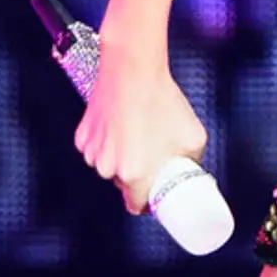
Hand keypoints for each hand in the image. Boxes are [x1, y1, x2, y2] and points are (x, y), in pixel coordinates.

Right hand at [75, 41, 209, 211]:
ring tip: (138, 134)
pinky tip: (122, 124)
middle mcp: (108, 168)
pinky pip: (97, 149)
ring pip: (109, 166)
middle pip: (124, 184)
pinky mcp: (82, 135)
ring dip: (122, 158)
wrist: (132, 70)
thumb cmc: (160, 101)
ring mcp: (92, 152)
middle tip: (152, 155)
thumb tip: (192, 167)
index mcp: (134, 174)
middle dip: (138, 175)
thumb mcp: (194, 137)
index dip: (148, 202)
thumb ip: (192, 160)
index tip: (156, 194)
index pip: (136, 206)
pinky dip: (108, 142)